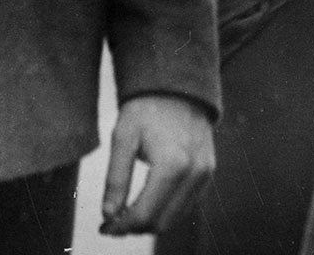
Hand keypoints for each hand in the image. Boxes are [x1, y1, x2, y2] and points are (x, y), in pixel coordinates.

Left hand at [101, 93, 215, 235]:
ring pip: (176, 218)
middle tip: (112, 223)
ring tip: (126, 214)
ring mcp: (205, 174)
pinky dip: (167, 211)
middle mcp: (194, 173)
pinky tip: (147, 203)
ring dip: (151, 222)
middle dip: (135, 227)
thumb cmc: (146, 109)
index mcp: (172, 164)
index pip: (145, 214)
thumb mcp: (123, 137)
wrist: (177, 85)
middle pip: (162, 222)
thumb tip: (109, 215)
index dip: (121, 226)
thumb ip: (116, 179)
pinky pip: (187, 204)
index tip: (104, 227)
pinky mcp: (208, 172)